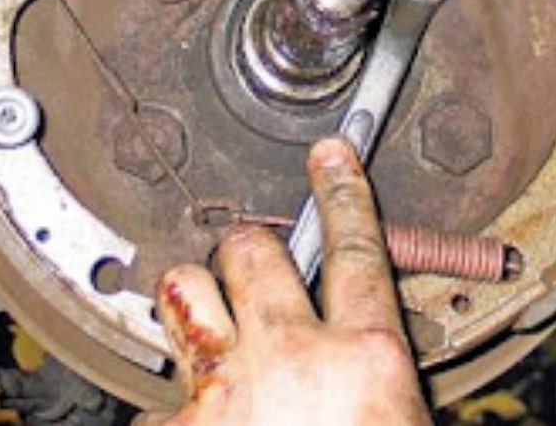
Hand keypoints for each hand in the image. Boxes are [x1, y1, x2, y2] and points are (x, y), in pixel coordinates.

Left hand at [135, 137, 431, 424]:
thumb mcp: (397, 416)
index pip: (355, 248)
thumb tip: (367, 349)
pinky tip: (197, 414)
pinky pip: (158, 390)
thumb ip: (372, 366)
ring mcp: (223, 388)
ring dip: (195, 293)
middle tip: (250, 254)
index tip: (330, 156)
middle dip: (248, 244)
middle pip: (254, 250)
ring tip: (205, 310)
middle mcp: (290, 360)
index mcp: (364, 359)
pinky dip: (176, 399)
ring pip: (186, 289)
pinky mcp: (174, 425)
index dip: (341, 192)